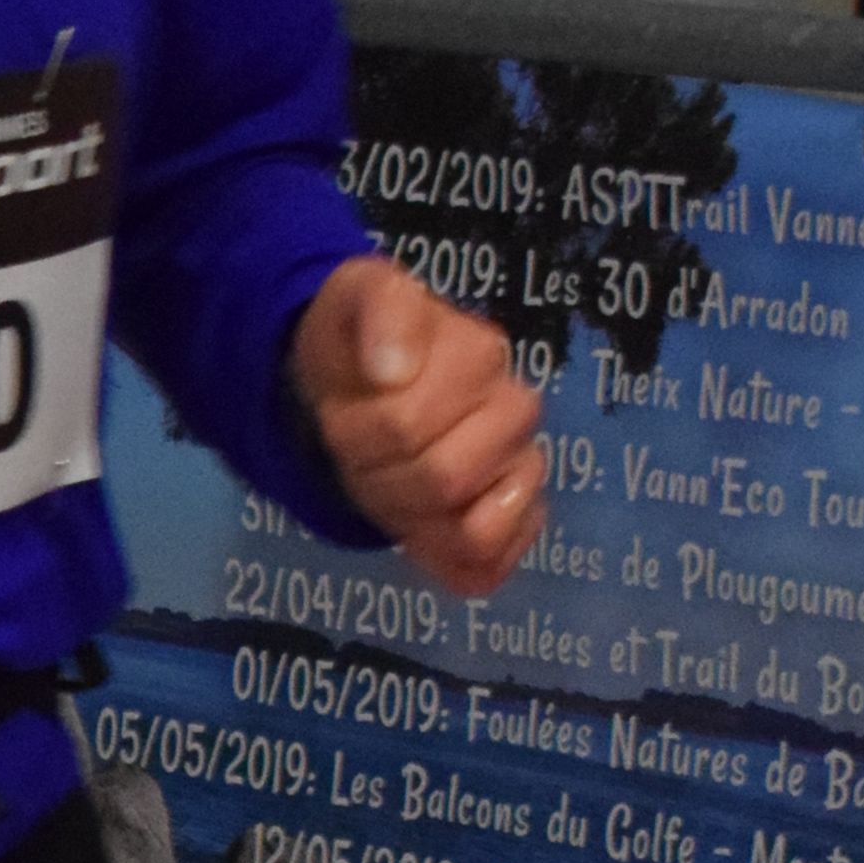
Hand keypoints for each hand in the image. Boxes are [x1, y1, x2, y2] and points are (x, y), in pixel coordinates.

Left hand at [289, 254, 547, 592]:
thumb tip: (395, 371)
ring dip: (407, 515)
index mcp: (482, 356)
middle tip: (359, 449)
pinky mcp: (514, 523)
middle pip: (442, 481)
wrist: (357, 378)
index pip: (407, 426)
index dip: (358, 431)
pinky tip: (419, 530)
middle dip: (378, 473)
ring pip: (471, 531)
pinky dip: (447, 560)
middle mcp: (516, 413)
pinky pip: (493, 566)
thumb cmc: (360, 343)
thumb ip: (383, 310)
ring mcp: (522, 470)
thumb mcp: (357, 297)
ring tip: (387, 478)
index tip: (341, 411)